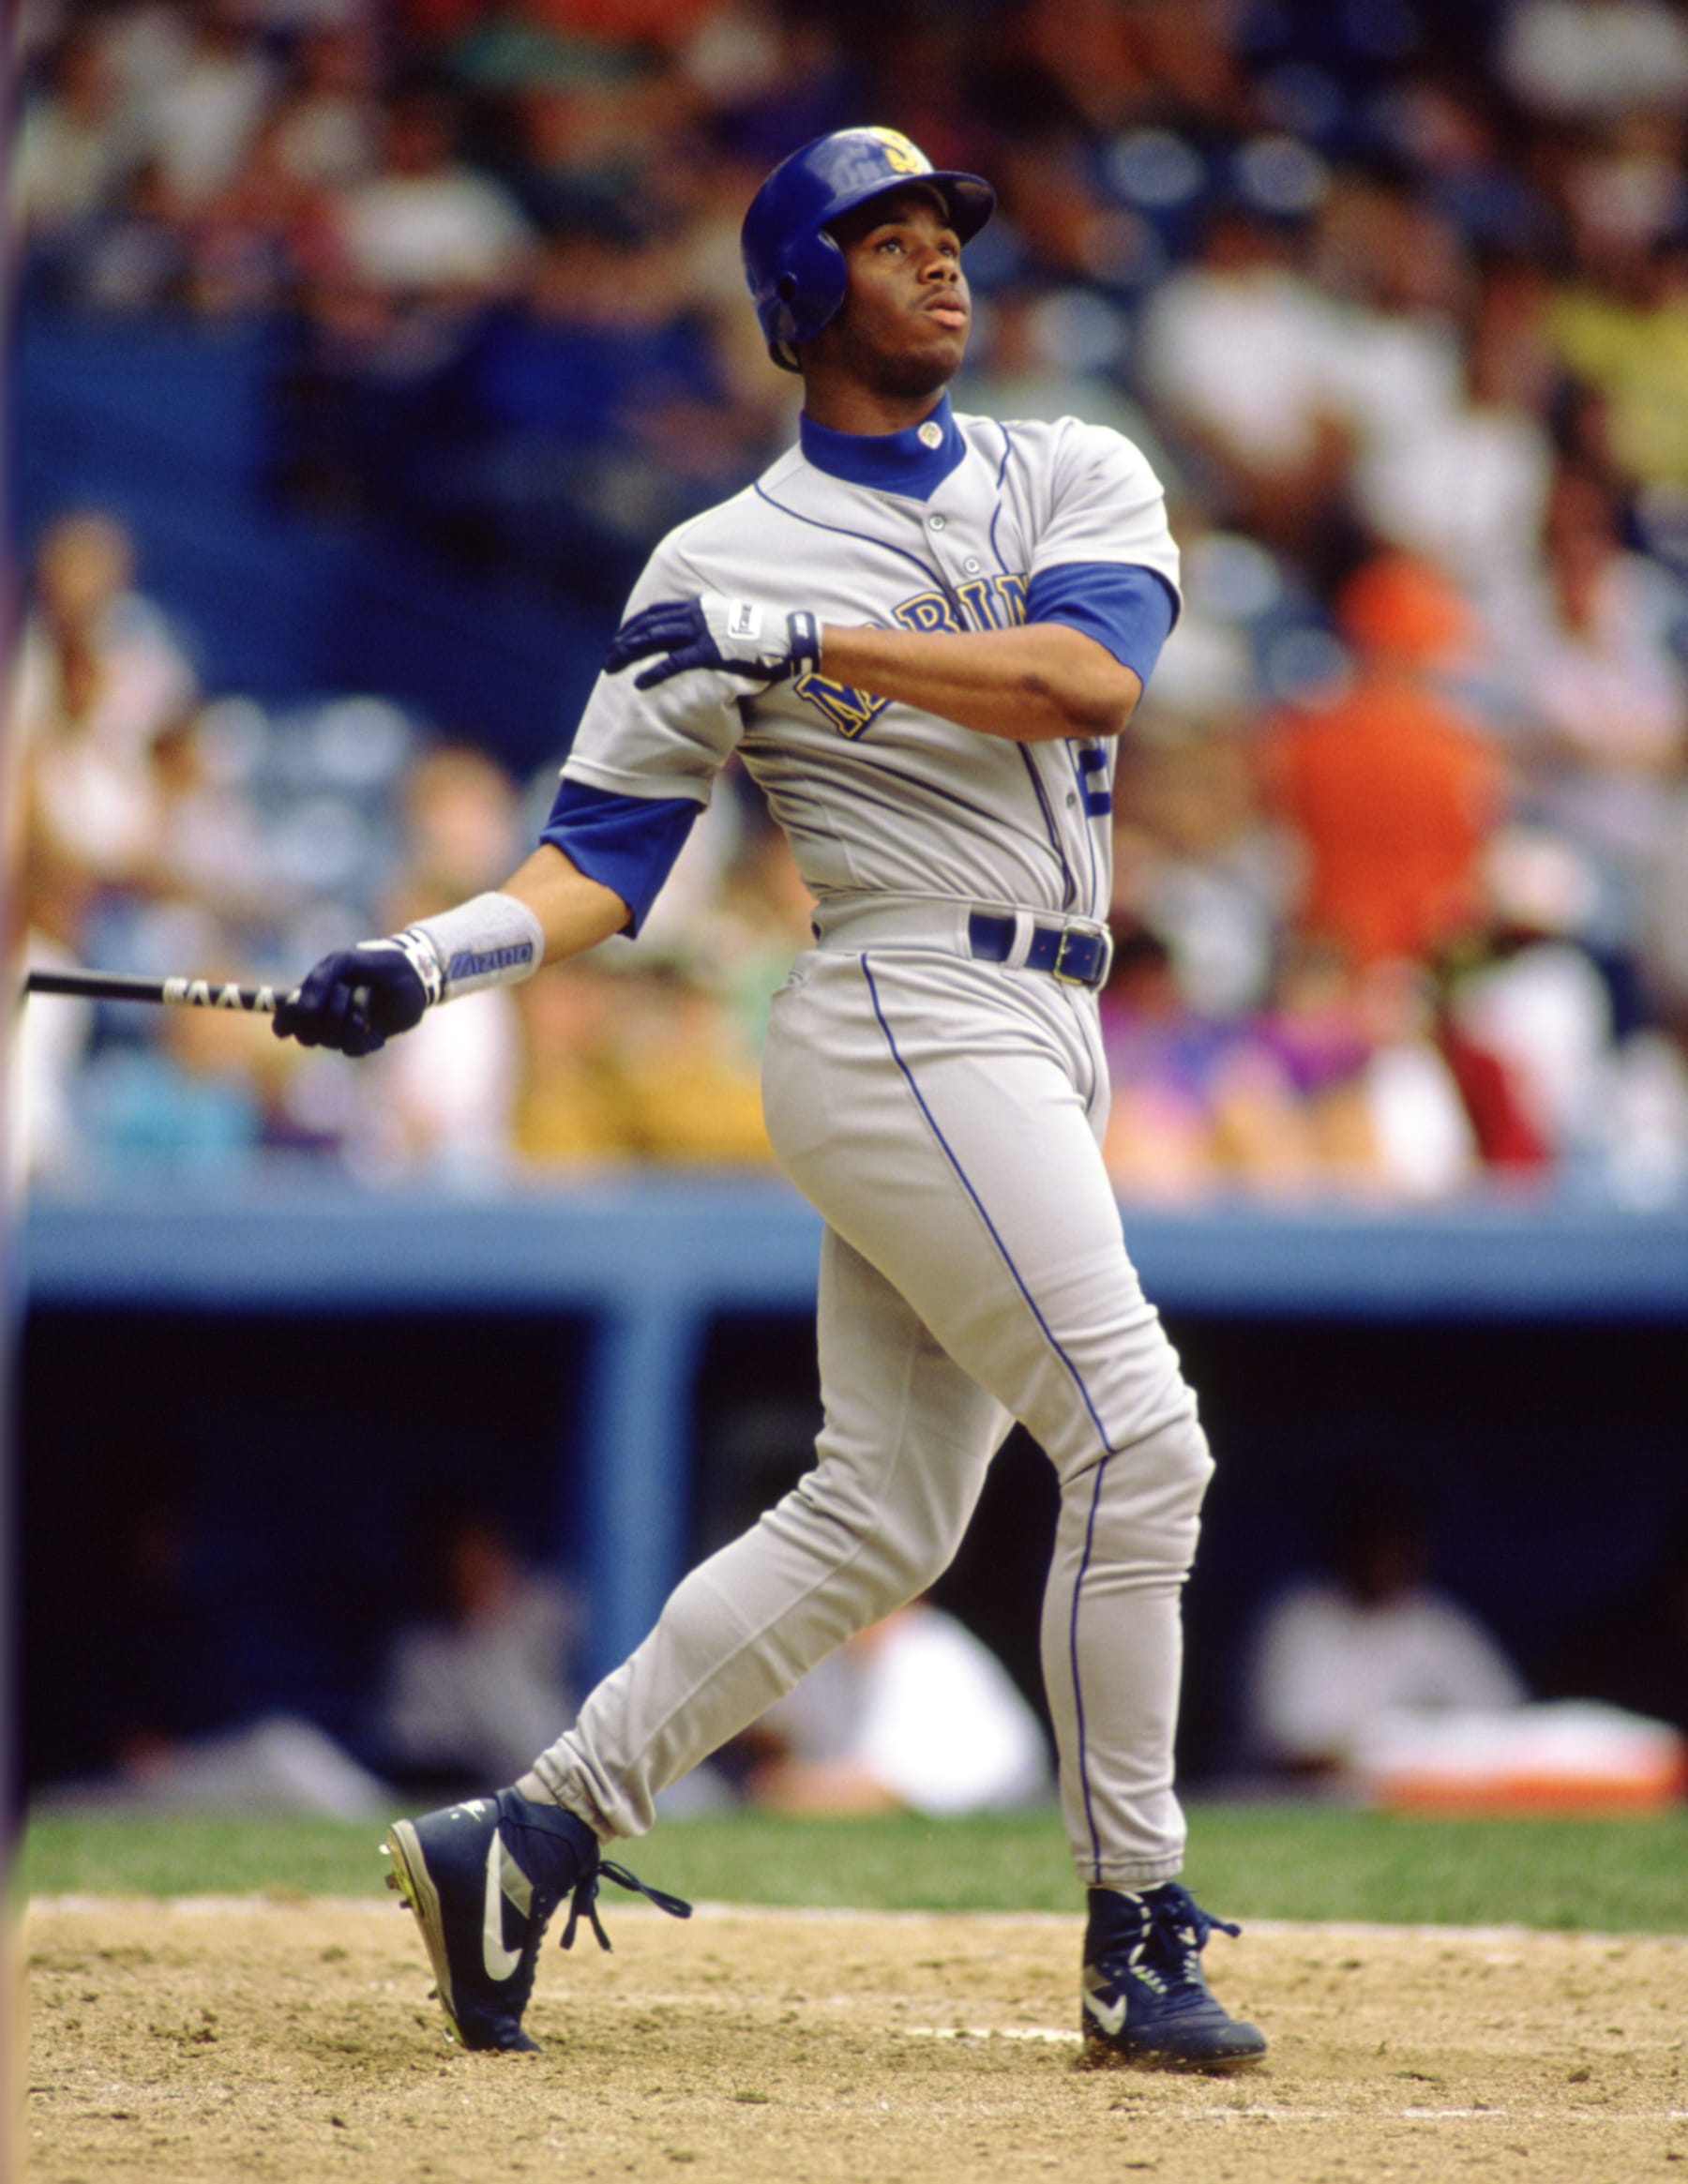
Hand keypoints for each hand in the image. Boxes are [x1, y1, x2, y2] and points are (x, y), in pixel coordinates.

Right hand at [271, 934, 440, 1056]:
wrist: (413, 973)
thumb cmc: (375, 964)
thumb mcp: (344, 962)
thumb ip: (319, 979)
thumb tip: (302, 1009)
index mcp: (314, 997)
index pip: (286, 1019)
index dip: (283, 1023)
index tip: (291, 1017)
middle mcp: (326, 1018)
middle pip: (304, 1035)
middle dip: (319, 1015)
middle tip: (342, 991)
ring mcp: (346, 1032)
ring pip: (327, 1041)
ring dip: (341, 1019)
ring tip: (360, 1001)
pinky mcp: (366, 1042)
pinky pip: (350, 1050)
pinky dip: (356, 1034)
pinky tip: (368, 1021)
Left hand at [605, 591, 820, 690]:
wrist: (788, 638)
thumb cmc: (765, 635)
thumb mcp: (734, 621)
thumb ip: (712, 626)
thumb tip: (701, 641)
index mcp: (699, 605)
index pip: (657, 612)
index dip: (635, 625)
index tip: (622, 638)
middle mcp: (696, 614)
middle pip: (649, 624)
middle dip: (624, 640)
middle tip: (608, 658)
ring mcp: (702, 632)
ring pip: (654, 639)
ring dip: (629, 653)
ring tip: (612, 667)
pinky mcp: (710, 653)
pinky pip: (674, 662)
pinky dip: (653, 671)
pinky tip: (638, 682)